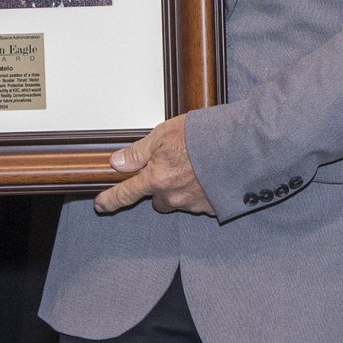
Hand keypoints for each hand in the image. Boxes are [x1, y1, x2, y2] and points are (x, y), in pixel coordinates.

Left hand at [95, 117, 211, 215]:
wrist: (241, 145)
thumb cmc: (203, 136)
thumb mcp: (163, 134)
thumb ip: (138, 152)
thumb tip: (117, 163)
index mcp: (156, 179)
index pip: (125, 194)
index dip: (110, 201)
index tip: (101, 205)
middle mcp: (172, 196)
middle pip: (157, 200)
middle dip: (160, 189)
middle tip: (173, 167)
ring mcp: (193, 204)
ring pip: (179, 201)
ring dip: (182, 188)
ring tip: (197, 166)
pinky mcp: (212, 208)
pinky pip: (199, 203)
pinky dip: (201, 191)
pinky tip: (209, 175)